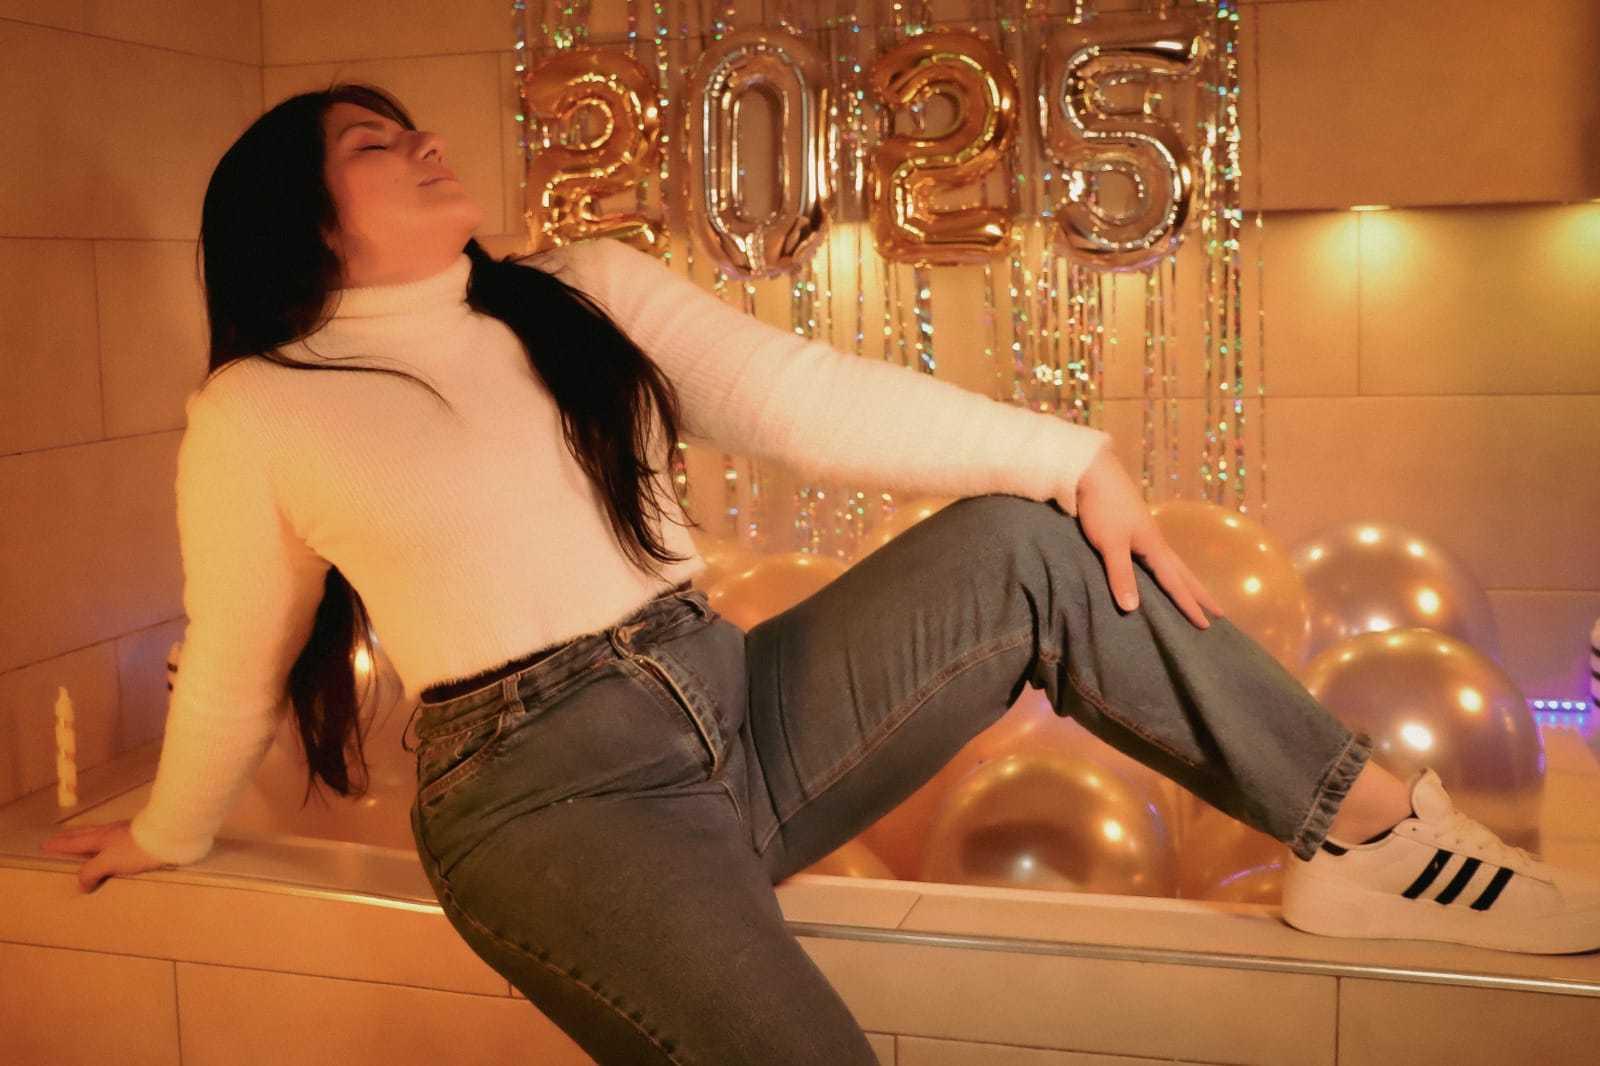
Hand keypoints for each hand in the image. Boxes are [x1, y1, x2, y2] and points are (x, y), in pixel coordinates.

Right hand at [40, 820, 169, 891]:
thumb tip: (80, 883)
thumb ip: (91, 871)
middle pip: (86, 833)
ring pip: (101, 832)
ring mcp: (126, 831)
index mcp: (100, 838)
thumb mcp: (109, 862)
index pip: (75, 842)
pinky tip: (114, 843)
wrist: (170, 835)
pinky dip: (106, 839)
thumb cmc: (136, 849)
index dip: (59, 845)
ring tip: (83, 838)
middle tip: (58, 837)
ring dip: (87, 835)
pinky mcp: (141, 834)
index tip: (44, 844)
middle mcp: (111, 832)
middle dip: (70, 837)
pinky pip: (116, 836)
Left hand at [1070, 445, 1225, 629]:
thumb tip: (1133, 609)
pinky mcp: (1134, 526)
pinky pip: (1158, 555)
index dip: (1188, 605)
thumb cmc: (1102, 508)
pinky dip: (1168, 568)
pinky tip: (1161, 567)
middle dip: (1199, 593)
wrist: (1092, 471)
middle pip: (1183, 572)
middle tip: (1219, 612)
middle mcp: (1156, 540)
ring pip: (1173, 562)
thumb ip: (1121, 575)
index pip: (1174, 582)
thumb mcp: (1110, 544)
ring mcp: (1146, 532)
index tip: (1205, 625)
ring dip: (1187, 580)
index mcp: (1154, 547)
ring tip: (1197, 593)